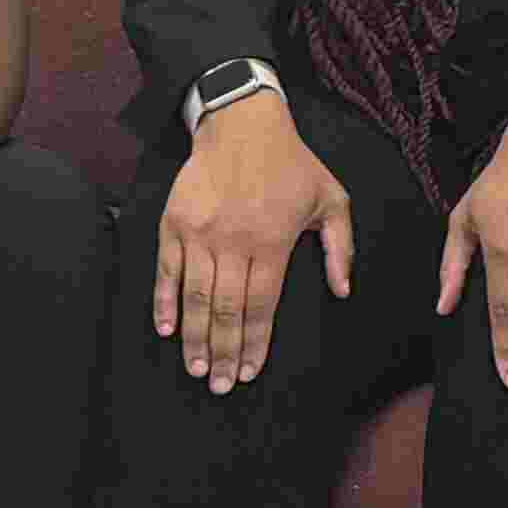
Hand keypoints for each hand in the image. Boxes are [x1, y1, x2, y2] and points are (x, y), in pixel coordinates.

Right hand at [157, 94, 355, 392]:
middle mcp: (234, 241)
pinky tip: (165, 329)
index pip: (261, 305)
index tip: (249, 372)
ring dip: (194, 338)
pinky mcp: (174, 223)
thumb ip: (341, 248)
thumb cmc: (291, 164)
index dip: (255, 343)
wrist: (242, 122)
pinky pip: (167, 271)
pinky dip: (164, 303)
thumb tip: (343, 291)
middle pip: (225, 310)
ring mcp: (200, 233)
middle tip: (219, 385)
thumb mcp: (331, 199)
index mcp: (273, 241)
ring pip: (194, 297)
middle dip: (223, 352)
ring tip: (196, 368)